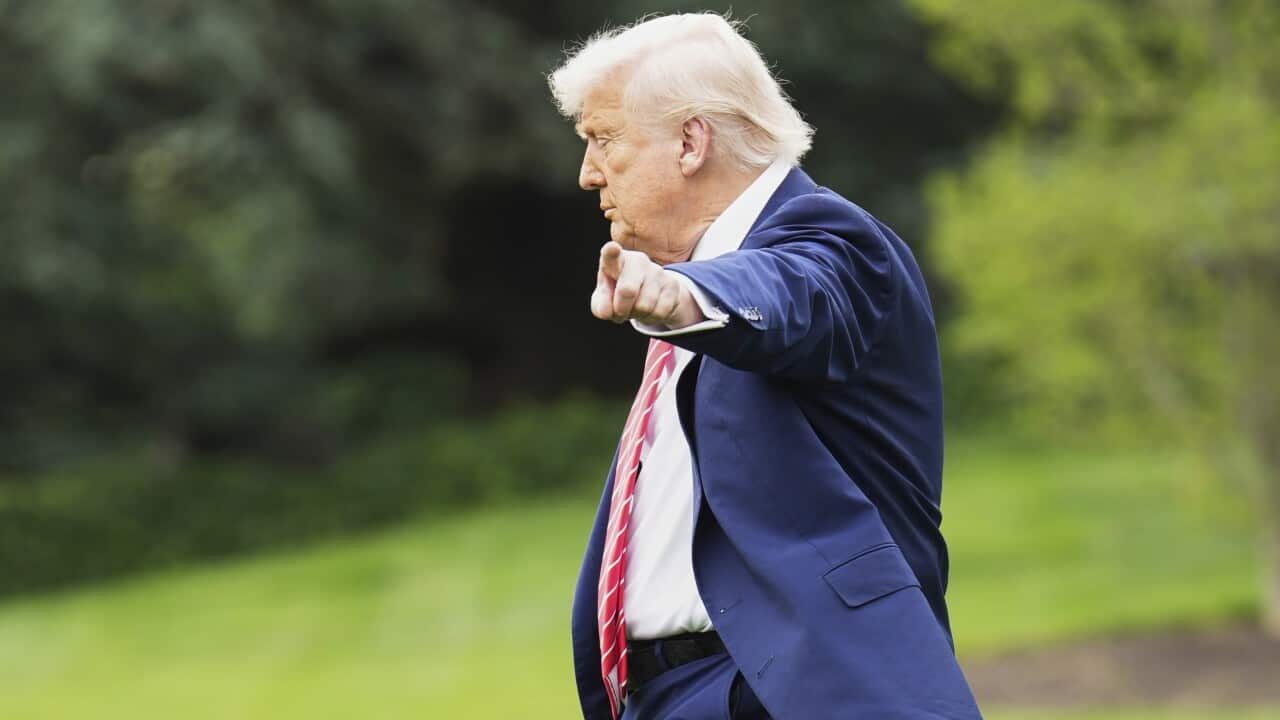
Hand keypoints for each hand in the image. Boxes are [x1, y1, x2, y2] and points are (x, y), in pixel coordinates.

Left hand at [590, 242, 704, 327]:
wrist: (649, 296)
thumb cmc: (619, 294)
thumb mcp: (604, 301)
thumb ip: (600, 305)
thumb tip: (606, 311)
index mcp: (615, 261)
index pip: (611, 255)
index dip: (611, 252)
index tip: (612, 248)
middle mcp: (637, 261)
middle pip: (628, 290)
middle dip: (622, 308)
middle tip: (620, 310)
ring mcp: (657, 271)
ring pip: (645, 306)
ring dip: (638, 315)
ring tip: (636, 307)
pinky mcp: (672, 284)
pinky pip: (660, 312)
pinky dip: (651, 318)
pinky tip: (650, 309)